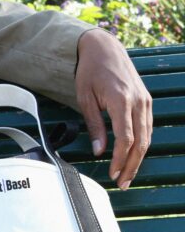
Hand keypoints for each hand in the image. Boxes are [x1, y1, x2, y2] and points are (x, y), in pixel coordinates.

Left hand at [75, 29, 151, 188]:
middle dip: (132, 165)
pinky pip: (147, 128)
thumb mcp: (85, 98)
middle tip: (122, 183)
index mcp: (122, 101)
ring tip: (127, 175)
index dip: (120, 160)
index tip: (112, 173)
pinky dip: (141, 144)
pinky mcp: (146, 101)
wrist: (104, 48)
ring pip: (146, 137)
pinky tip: (133, 156)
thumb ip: (94, 125)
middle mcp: (139, 102)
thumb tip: (100, 151)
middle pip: (140, 142)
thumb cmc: (90, 72)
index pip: (126, 138)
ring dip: (138, 158)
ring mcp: (146, 101)